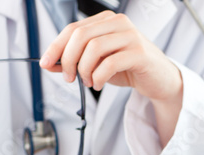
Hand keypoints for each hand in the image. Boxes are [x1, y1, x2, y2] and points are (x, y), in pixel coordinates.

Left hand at [40, 11, 182, 144]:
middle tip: (69, 78)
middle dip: (68, 60)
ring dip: (84, 70)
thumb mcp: (97, 65)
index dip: (55, 46)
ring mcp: (130, 36)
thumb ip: (75, 62)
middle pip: (80, 36)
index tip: (45, 63)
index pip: (73, 29)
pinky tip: (98, 84)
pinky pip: (110, 63)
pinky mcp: (139, 53)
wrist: (158, 79)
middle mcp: (118, 23)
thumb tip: (49, 64)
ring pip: (93, 48)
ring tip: (88, 82)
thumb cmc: (128, 69)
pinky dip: (99, 77)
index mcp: (105, 21)